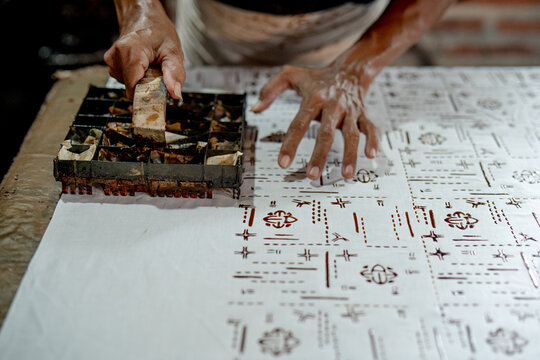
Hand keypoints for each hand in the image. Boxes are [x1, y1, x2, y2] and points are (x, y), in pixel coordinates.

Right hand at [104, 1, 184, 98]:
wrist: (145, 17)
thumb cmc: (159, 31)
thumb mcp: (173, 51)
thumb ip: (175, 74)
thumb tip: (175, 93)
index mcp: (131, 52)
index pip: (133, 89)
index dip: (147, 95)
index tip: (158, 93)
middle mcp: (117, 56)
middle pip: (131, 88)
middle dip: (146, 86)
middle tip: (157, 72)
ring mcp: (112, 60)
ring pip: (128, 85)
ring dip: (141, 81)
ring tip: (150, 66)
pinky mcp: (111, 63)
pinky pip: (125, 79)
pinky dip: (136, 76)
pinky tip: (142, 65)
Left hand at [252, 65, 377, 179]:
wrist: (350, 69)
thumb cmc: (317, 78)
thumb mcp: (291, 75)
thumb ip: (270, 89)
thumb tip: (255, 109)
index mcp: (314, 98)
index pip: (299, 123)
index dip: (291, 144)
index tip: (283, 163)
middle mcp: (333, 105)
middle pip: (326, 133)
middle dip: (320, 155)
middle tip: (312, 176)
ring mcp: (350, 111)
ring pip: (352, 134)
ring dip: (349, 155)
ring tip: (346, 175)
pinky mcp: (363, 114)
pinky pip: (371, 128)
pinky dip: (373, 141)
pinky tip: (371, 156)